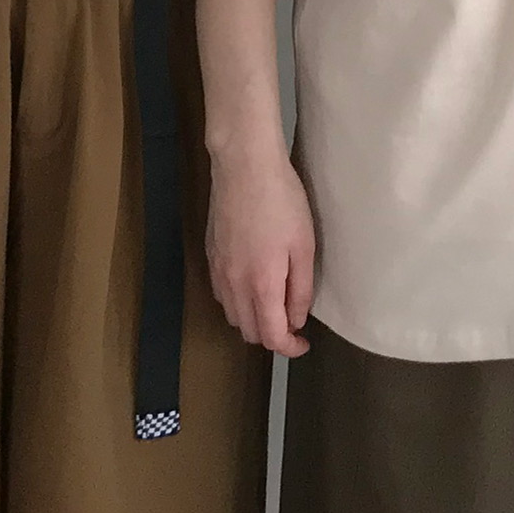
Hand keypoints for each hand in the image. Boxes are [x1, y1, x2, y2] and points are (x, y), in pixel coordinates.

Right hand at [206, 146, 315, 356]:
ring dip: (252, 319)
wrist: (244, 165)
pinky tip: (251, 283)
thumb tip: (297, 319)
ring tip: (274, 302)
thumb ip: (300, 288)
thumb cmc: (281, 200)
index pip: (270, 336)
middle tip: (292, 319)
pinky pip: (221, 293)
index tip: (303, 342)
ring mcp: (218, 269)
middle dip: (271, 335)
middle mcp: (234, 283)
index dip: (289, 348)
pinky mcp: (210, 253)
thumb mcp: (303, 245)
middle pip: (248, 331)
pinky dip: (237, 301)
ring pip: (232, 314)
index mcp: (261, 284)